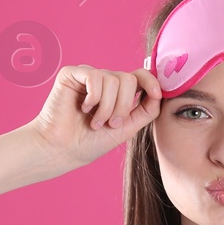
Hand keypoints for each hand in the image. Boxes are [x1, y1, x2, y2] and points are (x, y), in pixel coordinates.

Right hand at [28, 65, 164, 171]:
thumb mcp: (127, 128)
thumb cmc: (91, 142)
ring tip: (94, 122)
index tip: (157, 95)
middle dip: (122, 106)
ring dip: (106, 108)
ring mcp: (88, 76)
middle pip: (128, 79)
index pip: (141, 76)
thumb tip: (160, 93)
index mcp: (119, 92)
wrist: (63, 150)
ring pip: (113, 80)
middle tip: (110, 124)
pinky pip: (94, 76)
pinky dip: (93, 98)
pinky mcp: (71, 74)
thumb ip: (146, 110)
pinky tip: (82, 108)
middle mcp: (104, 81)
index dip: (152, 82)